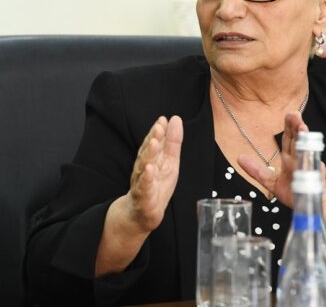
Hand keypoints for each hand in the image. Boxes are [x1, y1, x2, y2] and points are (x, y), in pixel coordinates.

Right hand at [125, 115, 183, 232]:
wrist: (141, 214)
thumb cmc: (156, 184)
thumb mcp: (169, 161)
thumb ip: (172, 141)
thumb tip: (175, 119)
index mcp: (151, 159)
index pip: (153, 142)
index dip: (157, 131)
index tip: (162, 120)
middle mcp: (143, 168)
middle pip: (147, 151)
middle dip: (152, 139)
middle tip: (158, 127)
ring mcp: (142, 182)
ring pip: (143, 167)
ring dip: (148, 155)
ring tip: (154, 143)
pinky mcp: (143, 198)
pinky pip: (143, 188)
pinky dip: (146, 178)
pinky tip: (149, 170)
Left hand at [237, 111, 307, 207]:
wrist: (312, 205)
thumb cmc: (294, 191)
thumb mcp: (271, 181)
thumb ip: (256, 170)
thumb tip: (239, 157)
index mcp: (290, 158)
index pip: (289, 138)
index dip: (289, 126)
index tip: (289, 114)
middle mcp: (300, 160)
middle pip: (299, 141)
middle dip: (297, 128)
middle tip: (295, 115)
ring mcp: (309, 170)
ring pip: (307, 154)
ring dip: (306, 142)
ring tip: (303, 129)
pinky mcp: (316, 183)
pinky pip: (314, 175)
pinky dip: (314, 167)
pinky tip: (312, 157)